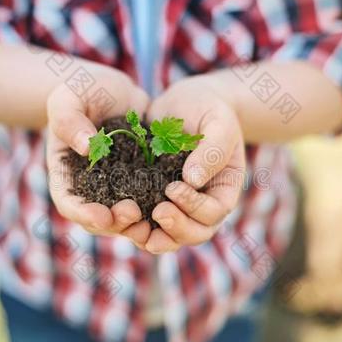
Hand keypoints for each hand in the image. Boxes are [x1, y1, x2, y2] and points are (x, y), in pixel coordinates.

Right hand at [46, 65, 150, 238]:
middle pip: (99, 218)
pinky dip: (159, 205)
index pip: (68, 203)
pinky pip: (149, 199)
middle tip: (133, 214)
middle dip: (115, 222)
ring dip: (139, 221)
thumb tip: (86, 146)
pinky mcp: (140, 181)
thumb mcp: (68, 97)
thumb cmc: (82, 90)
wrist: (115, 89)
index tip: (101, 215)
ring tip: (155, 214)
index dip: (83, 214)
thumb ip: (69, 120)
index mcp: (67, 174)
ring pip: (126, 215)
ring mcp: (117, 187)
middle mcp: (91, 187)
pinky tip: (174, 202)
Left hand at [139, 76, 245, 252]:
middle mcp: (202, 205)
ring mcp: (178, 206)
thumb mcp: (218, 122)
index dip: (195, 207)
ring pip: (170, 236)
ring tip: (135, 226)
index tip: (173, 188)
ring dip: (153, 236)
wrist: (186, 104)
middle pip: (195, 233)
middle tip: (157, 212)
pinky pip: (146, 223)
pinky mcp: (153, 200)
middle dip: (176, 228)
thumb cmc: (210, 110)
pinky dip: (133, 225)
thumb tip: (193, 180)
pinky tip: (118, 216)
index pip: (213, 212)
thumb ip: (212, 150)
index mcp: (223, 190)